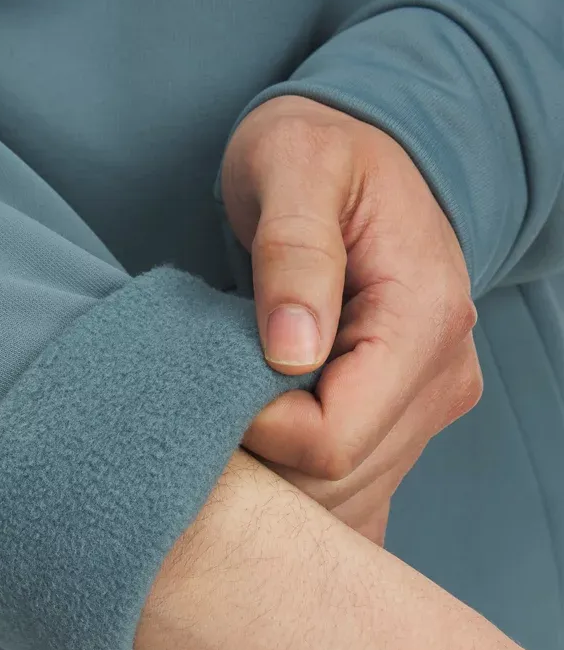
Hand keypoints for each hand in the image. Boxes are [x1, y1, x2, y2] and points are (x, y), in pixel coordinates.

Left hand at [221, 96, 482, 541]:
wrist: (357, 154)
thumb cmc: (317, 151)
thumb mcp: (294, 166)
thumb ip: (293, 253)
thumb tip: (292, 354)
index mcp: (422, 317)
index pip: (335, 436)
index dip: (259, 428)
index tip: (211, 384)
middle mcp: (441, 373)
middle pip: (339, 480)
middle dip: (263, 458)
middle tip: (207, 403)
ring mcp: (427, 401)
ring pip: (345, 497)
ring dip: (277, 477)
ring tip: (230, 413)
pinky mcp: (406, 415)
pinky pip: (357, 489)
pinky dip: (303, 488)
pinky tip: (265, 450)